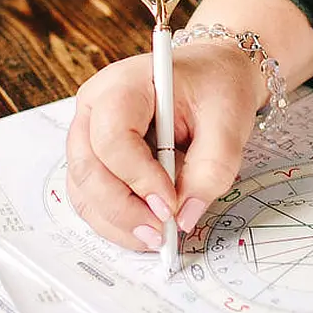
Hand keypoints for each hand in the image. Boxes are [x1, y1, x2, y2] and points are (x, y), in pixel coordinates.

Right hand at [66, 42, 263, 250]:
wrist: (212, 75)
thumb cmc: (214, 85)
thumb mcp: (228, 120)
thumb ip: (212, 167)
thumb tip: (186, 214)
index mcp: (123, 84)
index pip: (112, 138)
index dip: (139, 178)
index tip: (172, 203)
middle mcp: (95, 106)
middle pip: (89, 168)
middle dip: (123, 209)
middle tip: (160, 232)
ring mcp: (88, 132)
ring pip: (84, 189)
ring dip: (117, 220)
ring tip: (155, 236)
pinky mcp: (95, 156)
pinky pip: (91, 196)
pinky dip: (115, 219)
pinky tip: (144, 228)